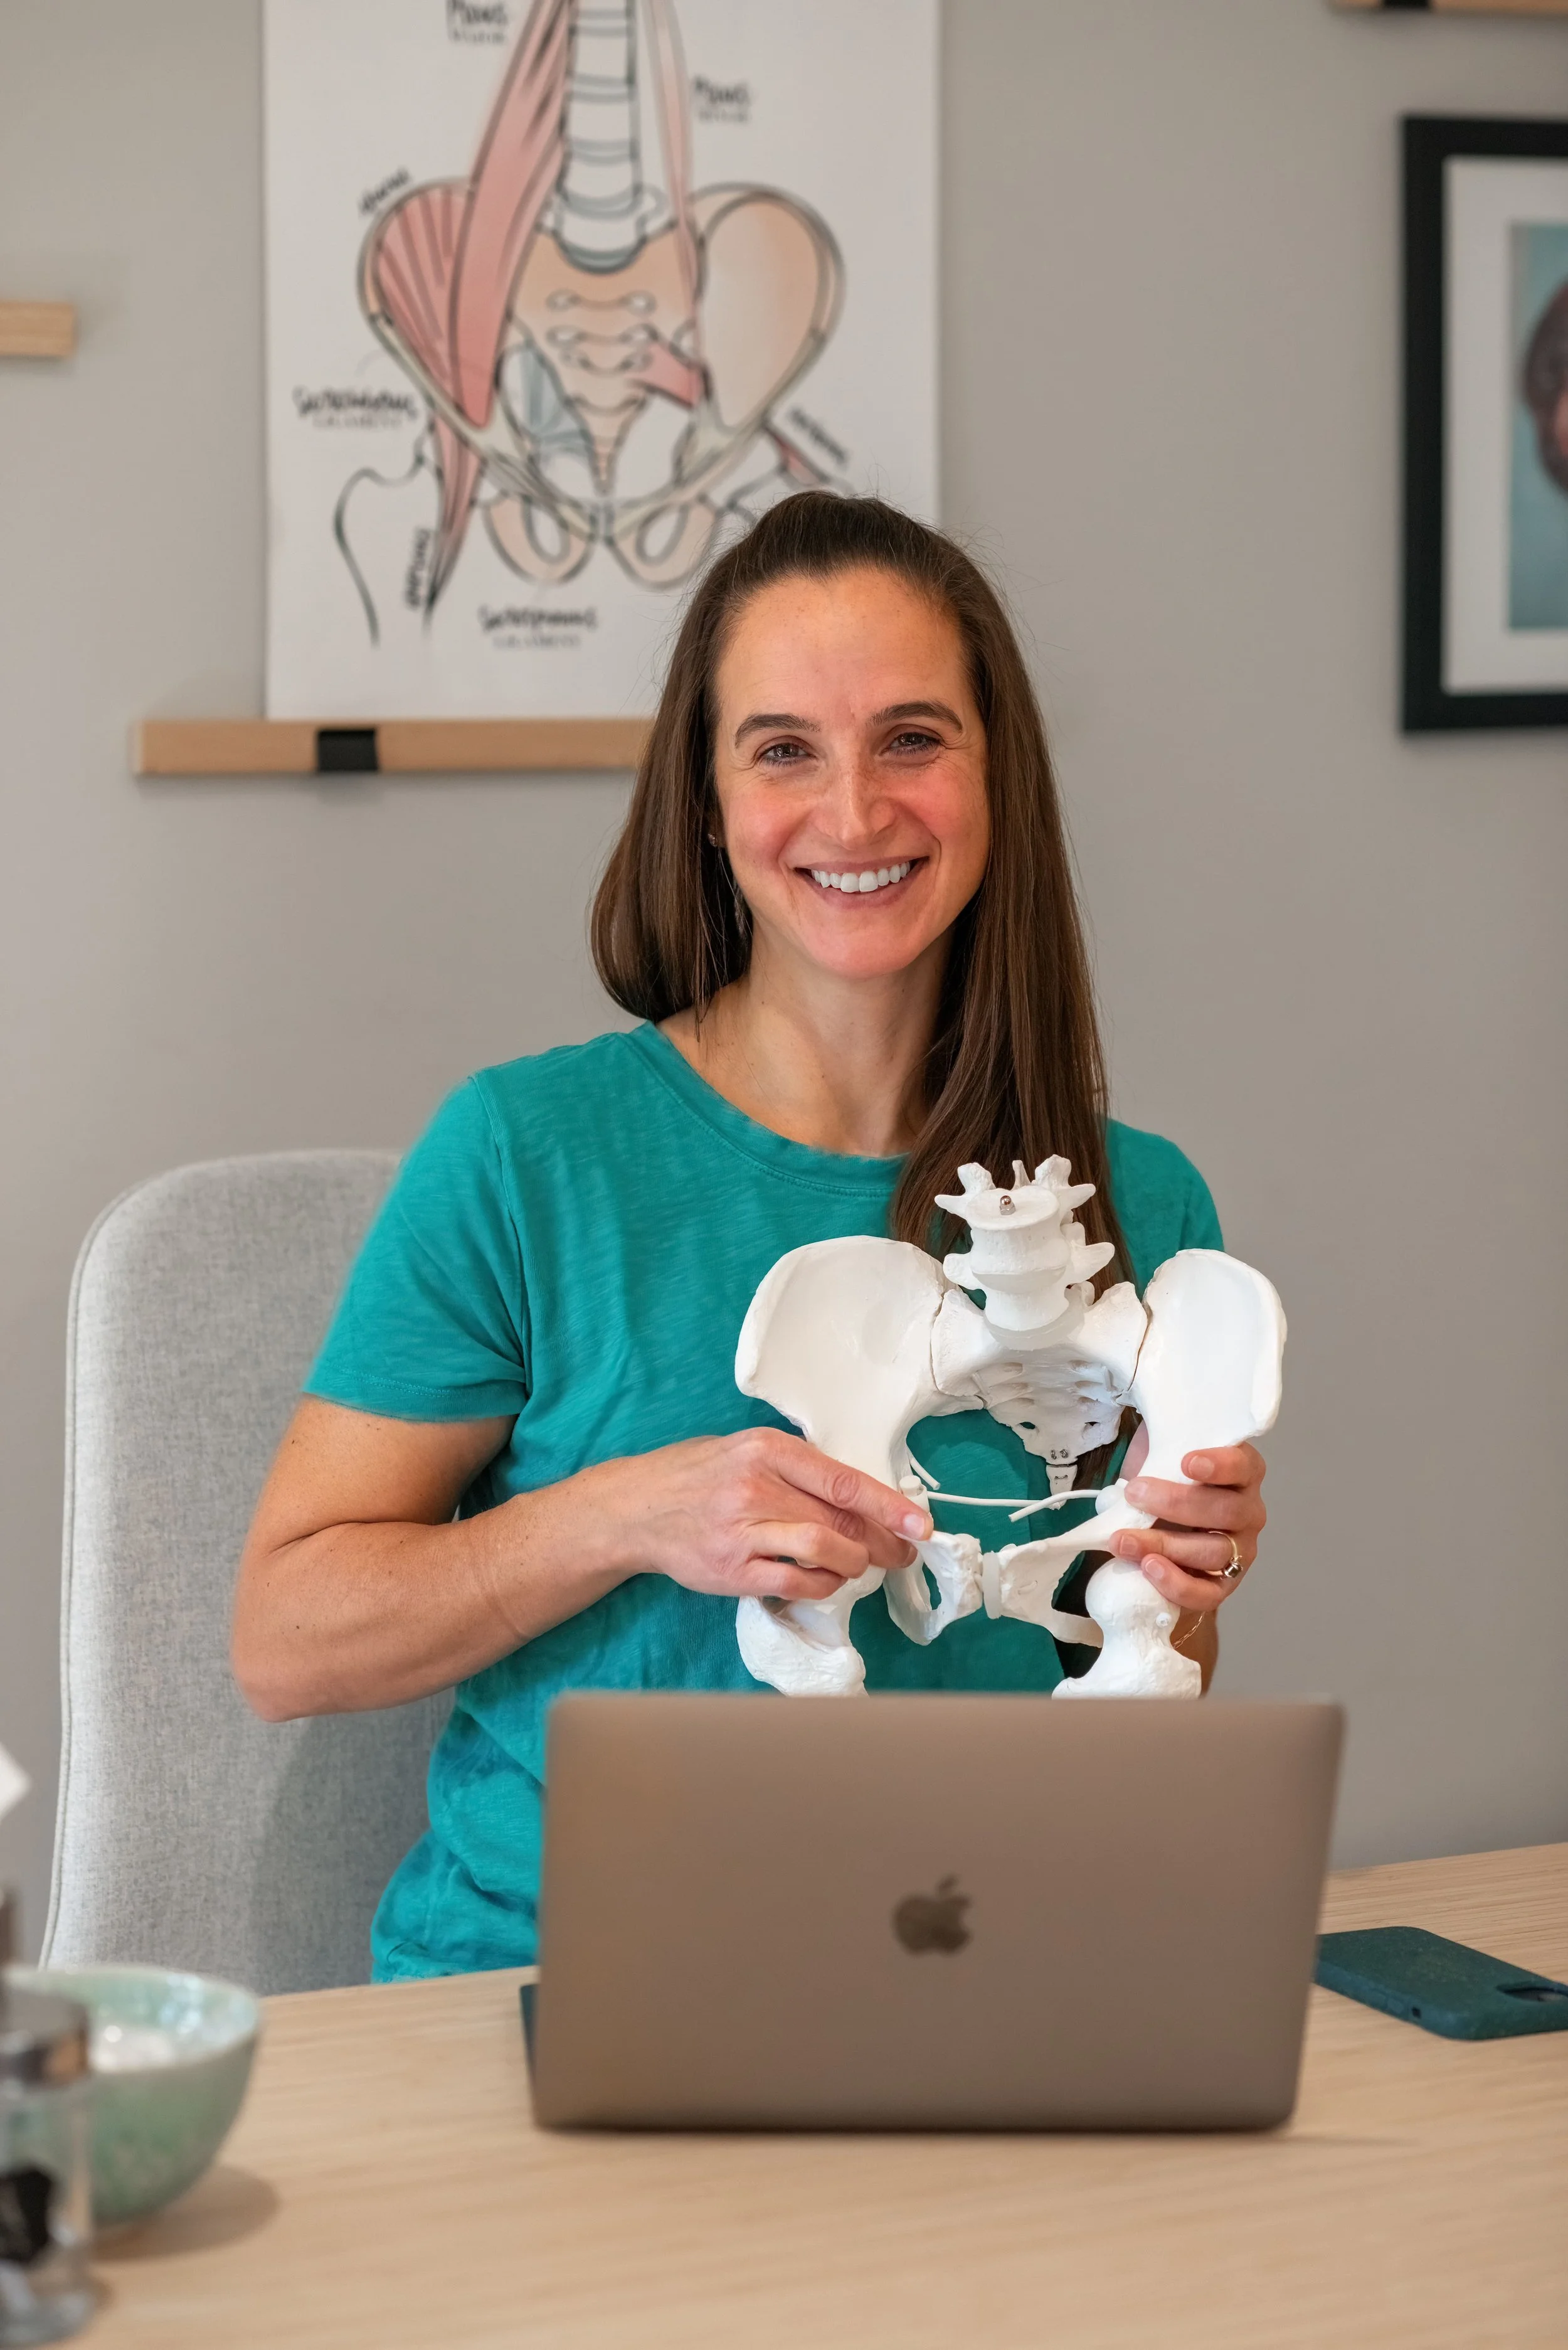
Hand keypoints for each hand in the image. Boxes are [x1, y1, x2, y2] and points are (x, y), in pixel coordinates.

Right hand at [576, 1427, 931, 1604]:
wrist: (637, 1508)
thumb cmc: (698, 1476)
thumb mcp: (745, 1449)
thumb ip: (796, 1467)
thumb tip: (859, 1494)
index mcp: (767, 1449)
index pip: (843, 1480)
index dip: (888, 1506)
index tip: (919, 1524)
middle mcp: (756, 1486)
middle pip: (840, 1519)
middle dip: (882, 1541)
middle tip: (901, 1553)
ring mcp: (743, 1530)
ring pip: (823, 1550)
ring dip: (854, 1564)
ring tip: (860, 1565)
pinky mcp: (732, 1570)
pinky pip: (795, 1582)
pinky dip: (822, 1585)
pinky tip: (825, 1580)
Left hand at [1107, 1433, 1265, 1617]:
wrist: (1161, 1525)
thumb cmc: (1165, 1478)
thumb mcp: (1164, 1448)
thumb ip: (1165, 1434)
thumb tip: (1148, 1415)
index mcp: (1243, 1473)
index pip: (1242, 1467)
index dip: (1219, 1465)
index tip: (1185, 1462)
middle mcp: (1249, 1512)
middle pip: (1224, 1512)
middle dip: (1175, 1503)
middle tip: (1134, 1493)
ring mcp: (1240, 1552)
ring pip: (1213, 1553)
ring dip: (1165, 1546)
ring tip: (1123, 1540)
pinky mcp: (1223, 1585)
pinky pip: (1208, 1593)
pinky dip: (1177, 1585)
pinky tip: (1149, 1569)